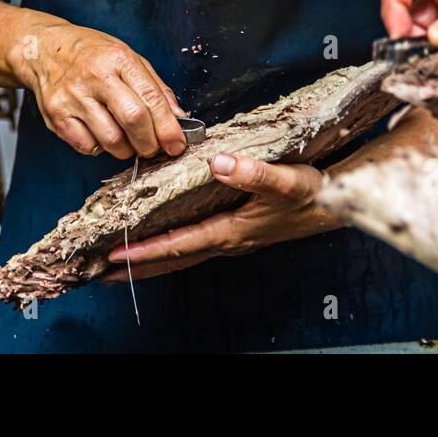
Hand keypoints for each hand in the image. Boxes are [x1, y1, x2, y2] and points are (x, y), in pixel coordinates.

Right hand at [9, 22, 185, 158]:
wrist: (44, 49)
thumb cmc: (92, 54)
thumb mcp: (128, 57)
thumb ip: (155, 87)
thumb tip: (178, 118)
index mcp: (118, 59)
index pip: (150, 98)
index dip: (168, 127)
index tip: (177, 144)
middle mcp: (95, 77)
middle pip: (132, 120)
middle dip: (150, 143)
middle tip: (153, 148)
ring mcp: (72, 97)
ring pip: (111, 140)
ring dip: (126, 149)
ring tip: (126, 139)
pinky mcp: (56, 116)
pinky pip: (87, 147)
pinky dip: (99, 148)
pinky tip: (99, 132)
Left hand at [104, 153, 334, 280]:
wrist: (334, 203)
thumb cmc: (310, 192)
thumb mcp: (286, 179)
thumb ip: (253, 172)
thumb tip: (218, 164)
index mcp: (231, 230)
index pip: (179, 243)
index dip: (146, 250)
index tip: (115, 254)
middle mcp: (227, 240)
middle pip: (174, 259)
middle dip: (139, 266)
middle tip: (103, 272)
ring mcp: (231, 238)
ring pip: (183, 254)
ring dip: (152, 260)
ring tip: (122, 263)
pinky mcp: (236, 231)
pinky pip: (194, 244)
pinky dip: (172, 247)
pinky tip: (163, 241)